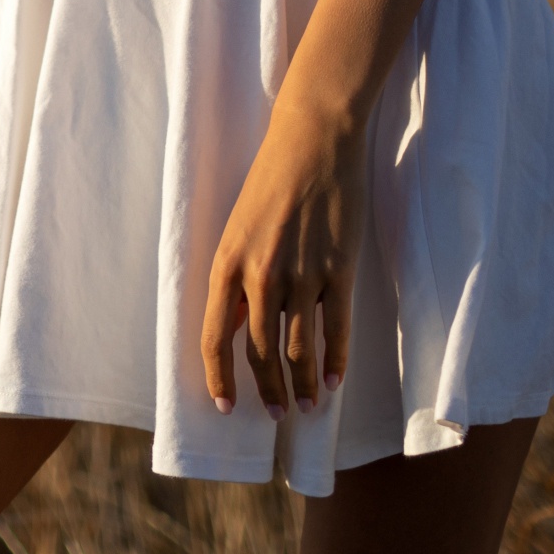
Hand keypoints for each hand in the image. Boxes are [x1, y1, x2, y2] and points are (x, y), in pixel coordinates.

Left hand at [200, 101, 366, 416]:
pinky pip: (335, 328)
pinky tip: (334, 380)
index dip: (219, 377)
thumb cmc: (271, 180)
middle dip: (267, 389)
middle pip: (260, 351)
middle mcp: (261, 274)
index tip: (225, 406)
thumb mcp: (238, 228)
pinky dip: (335, 360)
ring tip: (306, 406)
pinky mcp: (338, 269)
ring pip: (299, 347)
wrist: (313, 140)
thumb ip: (235, 277)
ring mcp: (302, 273)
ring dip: (303, 383)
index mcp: (226, 262)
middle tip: (275, 413)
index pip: (216, 337)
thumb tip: (236, 326)